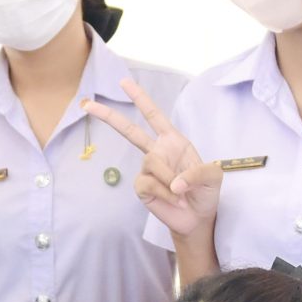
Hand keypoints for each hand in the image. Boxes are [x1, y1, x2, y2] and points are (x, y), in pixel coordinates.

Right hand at [83, 79, 221, 240]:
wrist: (198, 218)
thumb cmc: (206, 192)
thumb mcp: (213, 177)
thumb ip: (198, 173)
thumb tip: (174, 183)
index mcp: (173, 142)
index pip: (154, 116)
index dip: (140, 99)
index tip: (124, 83)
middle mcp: (157, 152)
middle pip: (129, 132)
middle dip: (109, 117)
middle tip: (87, 105)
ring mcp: (147, 170)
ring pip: (150, 162)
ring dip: (168, 177)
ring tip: (180, 191)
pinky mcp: (142, 188)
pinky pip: (147, 183)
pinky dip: (163, 192)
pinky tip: (172, 199)